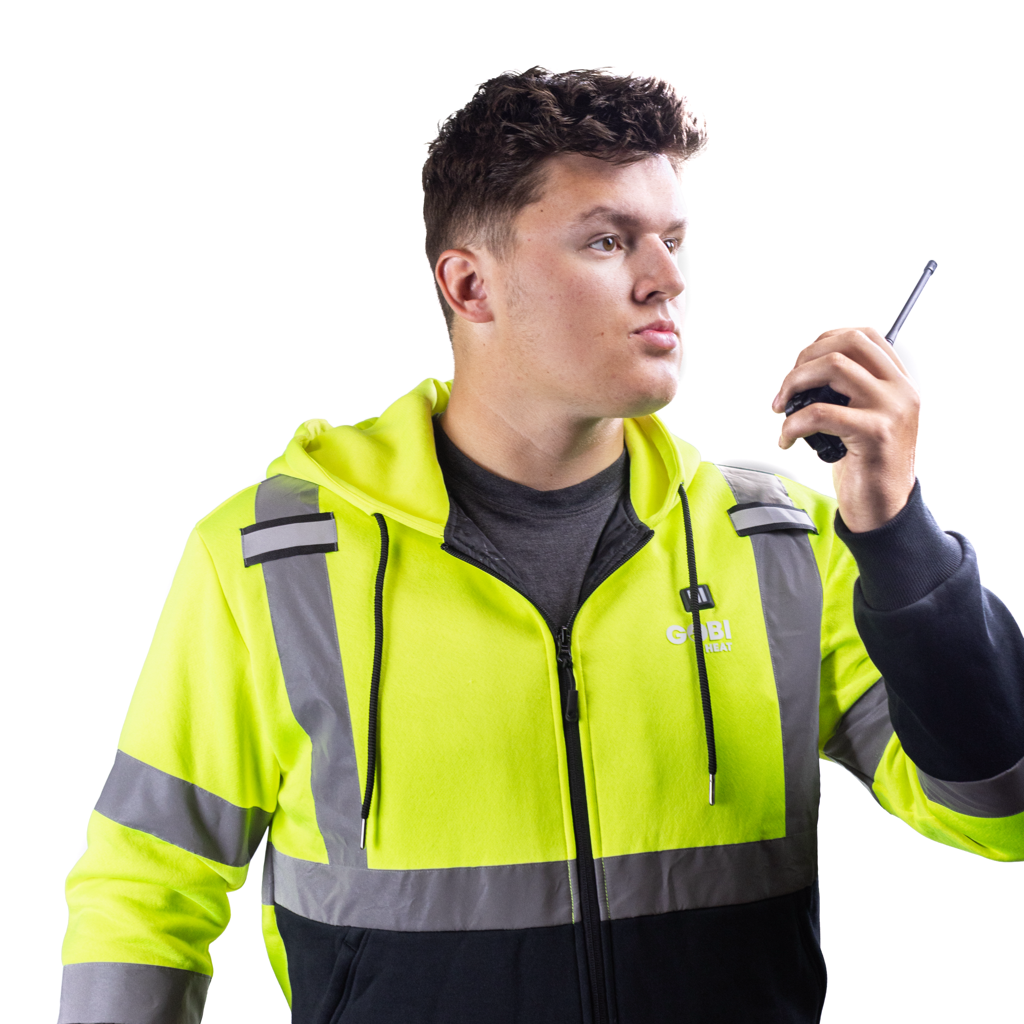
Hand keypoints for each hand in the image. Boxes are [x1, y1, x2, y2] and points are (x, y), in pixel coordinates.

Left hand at [772, 327, 919, 531]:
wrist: (885, 508)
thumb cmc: (868, 465)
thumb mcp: (865, 418)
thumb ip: (850, 391)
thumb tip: (805, 372)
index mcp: (899, 382)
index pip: (864, 335)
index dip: (825, 340)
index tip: (802, 364)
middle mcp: (900, 389)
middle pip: (847, 343)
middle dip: (804, 360)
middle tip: (785, 390)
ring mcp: (891, 409)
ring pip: (833, 367)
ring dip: (793, 384)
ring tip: (781, 409)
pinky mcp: (875, 432)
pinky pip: (820, 412)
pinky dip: (792, 424)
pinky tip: (786, 439)